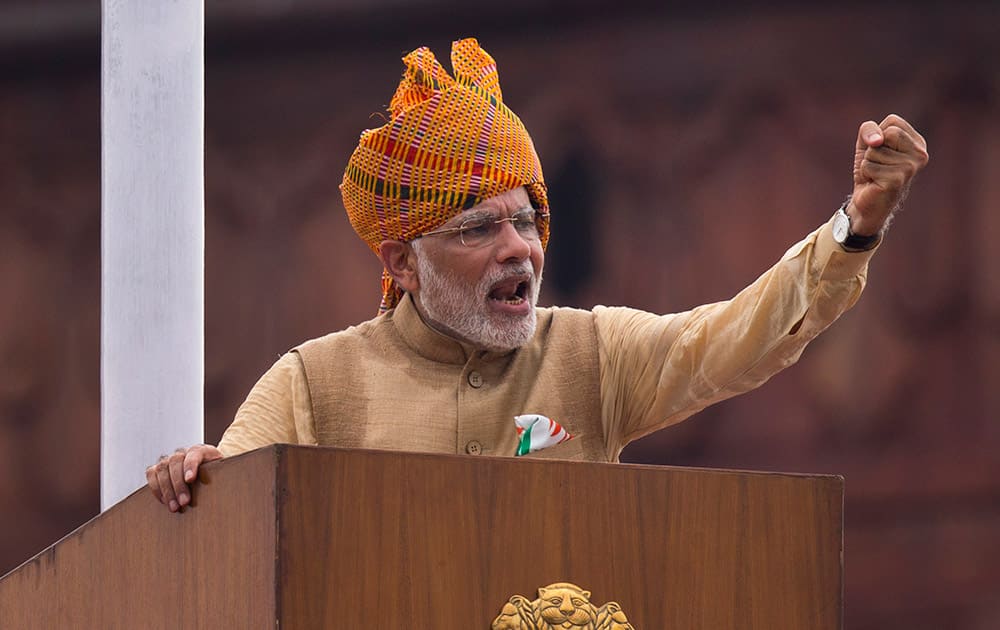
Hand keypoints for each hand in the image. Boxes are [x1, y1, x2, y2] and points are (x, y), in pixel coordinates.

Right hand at [145, 444, 223, 512]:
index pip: (194, 453)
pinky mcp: (158, 468)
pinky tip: (164, 501)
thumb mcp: (221, 474)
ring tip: (175, 507)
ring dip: (166, 490)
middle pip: (175, 462)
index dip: (191, 465)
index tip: (190, 479)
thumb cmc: (215, 475)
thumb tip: (225, 489)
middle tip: (184, 502)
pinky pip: (151, 474)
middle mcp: (183, 452)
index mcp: (201, 450)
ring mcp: (169, 459)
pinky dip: (156, 488)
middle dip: (179, 484)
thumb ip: (220, 476)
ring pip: (162, 469)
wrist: (206, 474)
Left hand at [849, 114, 928, 234]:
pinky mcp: (897, 180)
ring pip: (874, 150)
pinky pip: (868, 165)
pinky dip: (865, 173)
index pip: (893, 121)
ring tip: (877, 175)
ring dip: (868, 163)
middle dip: (873, 148)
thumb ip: (868, 129)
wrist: (867, 201)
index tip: (881, 151)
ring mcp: (911, 168)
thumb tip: (877, 141)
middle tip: (878, 164)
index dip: (878, 135)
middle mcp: (920, 154)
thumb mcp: (866, 143)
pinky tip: (875, 182)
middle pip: (888, 133)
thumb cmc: (871, 170)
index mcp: (918, 143)